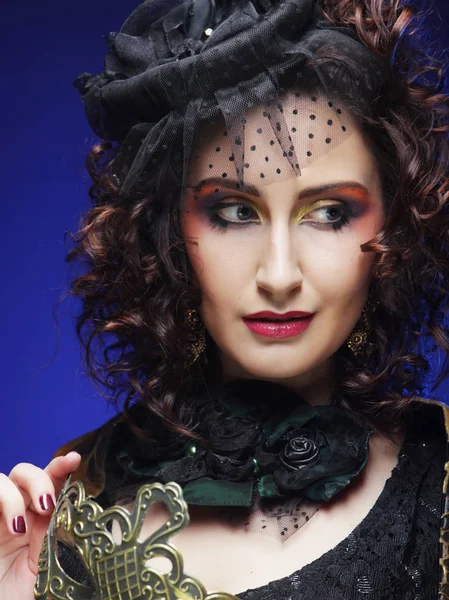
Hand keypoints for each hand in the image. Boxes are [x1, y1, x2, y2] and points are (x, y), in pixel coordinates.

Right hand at [0, 452, 80, 599]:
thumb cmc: (26, 596)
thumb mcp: (50, 566)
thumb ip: (58, 535)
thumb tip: (69, 508)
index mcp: (41, 519)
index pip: (52, 482)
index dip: (62, 466)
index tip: (74, 460)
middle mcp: (19, 513)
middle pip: (27, 473)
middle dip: (39, 480)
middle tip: (47, 505)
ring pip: (4, 479)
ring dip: (14, 495)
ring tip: (19, 527)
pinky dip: (1, 499)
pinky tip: (10, 527)